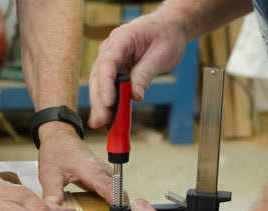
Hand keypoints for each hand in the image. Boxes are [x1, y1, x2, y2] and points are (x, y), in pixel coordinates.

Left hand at [37, 121, 114, 204]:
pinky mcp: (102, 174)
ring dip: (117, 205)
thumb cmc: (55, 151)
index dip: (117, 206)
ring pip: (117, 191)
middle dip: (120, 209)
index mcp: (91, 171)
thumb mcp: (49, 177)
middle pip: (119, 193)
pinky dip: (111, 200)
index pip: (111, 190)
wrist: (59, 135)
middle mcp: (102, 170)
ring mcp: (104, 172)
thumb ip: (53, 198)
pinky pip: (112, 189)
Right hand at [88, 12, 188, 127]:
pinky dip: (109, 103)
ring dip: (100, 105)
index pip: (107, 62)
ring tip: (101, 123)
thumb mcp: (161, 55)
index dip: (105, 84)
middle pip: (98, 76)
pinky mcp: (115, 71)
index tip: (109, 103)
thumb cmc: (166, 37)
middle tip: (102, 121)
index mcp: (121, 39)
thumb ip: (145, 74)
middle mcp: (110, 49)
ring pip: (99, 84)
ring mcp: (110, 61)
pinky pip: (108, 88)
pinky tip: (108, 119)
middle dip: (99, 100)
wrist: (169, 29)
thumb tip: (135, 96)